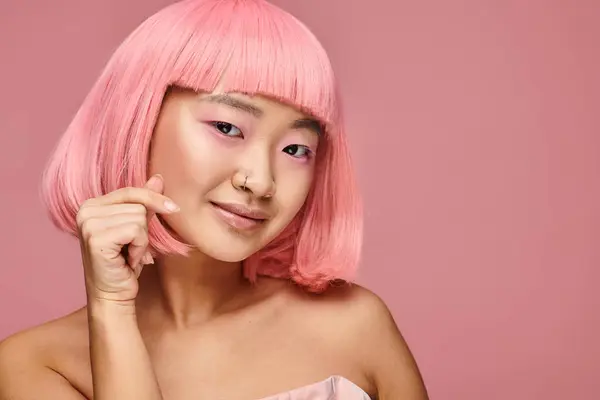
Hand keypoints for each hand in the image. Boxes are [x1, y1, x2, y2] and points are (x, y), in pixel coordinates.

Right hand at [76, 175, 178, 304]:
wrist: (113, 295)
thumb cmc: (125, 263)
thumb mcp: (136, 228)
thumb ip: (144, 203)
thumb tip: (158, 177)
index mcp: (92, 205)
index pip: (130, 191)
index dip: (154, 197)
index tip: (174, 208)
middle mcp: (85, 211)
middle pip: (137, 205)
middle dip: (143, 230)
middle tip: (131, 249)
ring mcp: (88, 223)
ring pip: (138, 218)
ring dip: (141, 241)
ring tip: (128, 254)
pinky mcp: (96, 238)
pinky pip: (135, 231)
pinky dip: (139, 247)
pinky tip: (127, 259)